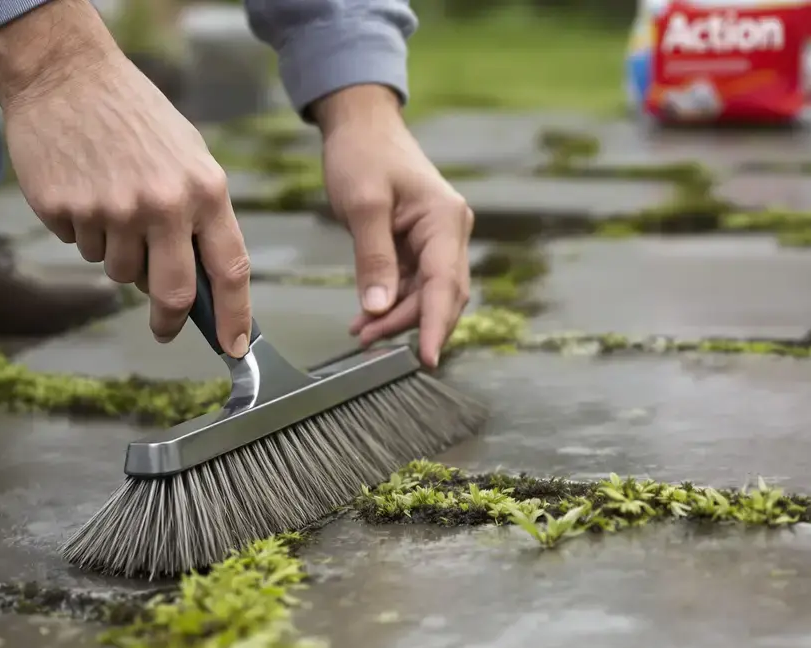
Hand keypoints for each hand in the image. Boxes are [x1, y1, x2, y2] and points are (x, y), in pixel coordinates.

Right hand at [0, 0, 252, 356]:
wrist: (65, 74)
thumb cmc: (135, 117)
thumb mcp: (188, 156)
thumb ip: (200, 217)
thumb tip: (204, 283)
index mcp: (204, 190)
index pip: (229, 269)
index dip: (234, 316)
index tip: (235, 346)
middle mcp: (162, 205)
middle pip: (172, 293)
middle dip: (169, 320)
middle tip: (164, 328)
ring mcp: (112, 210)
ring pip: (118, 272)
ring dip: (117, 254)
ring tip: (112, 203)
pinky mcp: (67, 210)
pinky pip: (81, 247)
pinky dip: (84, 230)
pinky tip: (84, 189)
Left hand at [314, 86, 473, 367]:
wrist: (361, 125)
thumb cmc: (363, 154)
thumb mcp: (363, 205)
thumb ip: (373, 258)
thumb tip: (377, 307)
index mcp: (445, 220)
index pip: (446, 285)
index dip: (437, 326)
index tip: (428, 359)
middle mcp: (450, 232)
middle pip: (440, 295)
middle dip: (407, 324)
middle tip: (366, 341)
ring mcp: (437, 240)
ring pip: (427, 295)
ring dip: (396, 317)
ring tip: (360, 333)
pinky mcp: (420, 245)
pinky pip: (413, 284)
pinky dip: (392, 303)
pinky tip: (366, 317)